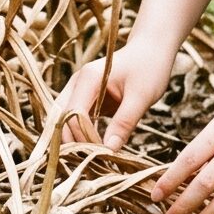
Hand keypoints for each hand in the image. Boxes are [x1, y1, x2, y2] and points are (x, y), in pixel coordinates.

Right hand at [55, 37, 177, 150]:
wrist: (152, 50)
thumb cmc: (149, 68)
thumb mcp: (142, 96)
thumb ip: (124, 122)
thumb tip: (109, 150)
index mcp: (87, 79)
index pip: (74, 115)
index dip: (84, 137)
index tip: (103, 155)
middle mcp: (76, 84)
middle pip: (61, 118)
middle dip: (71, 142)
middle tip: (89, 164)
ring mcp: (78, 91)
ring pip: (63, 121)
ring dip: (73, 140)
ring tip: (88, 160)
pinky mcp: (85, 99)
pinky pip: (75, 121)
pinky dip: (80, 136)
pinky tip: (93, 151)